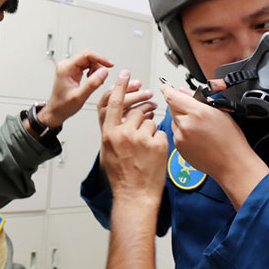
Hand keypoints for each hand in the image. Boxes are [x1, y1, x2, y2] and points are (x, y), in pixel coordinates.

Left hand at [38, 50, 112, 127]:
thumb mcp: (80, 96)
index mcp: (66, 68)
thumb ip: (92, 83)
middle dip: (98, 66)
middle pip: (88, 57)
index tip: (109, 65)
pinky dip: (93, 72)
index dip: (100, 58)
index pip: (86, 55)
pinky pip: (86, 66)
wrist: (56, 111)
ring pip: (88, 61)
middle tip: (103, 77)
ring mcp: (69, 68)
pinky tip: (93, 81)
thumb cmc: (63, 105)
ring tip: (97, 82)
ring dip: (96, 70)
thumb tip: (103, 72)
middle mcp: (66, 65)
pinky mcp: (72, 72)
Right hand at [101, 70, 168, 203]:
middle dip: (143, 115)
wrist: (135, 195)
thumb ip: (112, 133)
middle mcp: (124, 133)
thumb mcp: (107, 152)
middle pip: (136, 112)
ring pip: (151, 122)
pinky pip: (161, 133)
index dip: (120, 86)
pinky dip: (160, 141)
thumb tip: (120, 119)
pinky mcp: (157, 144)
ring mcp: (141, 138)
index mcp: (109, 134)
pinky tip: (155, 154)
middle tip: (149, 116)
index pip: (114, 103)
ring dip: (151, 131)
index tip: (125, 74)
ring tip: (148, 148)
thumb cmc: (121, 177)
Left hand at [161, 85, 268, 208]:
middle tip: (194, 111)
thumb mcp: (220, 111)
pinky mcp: (178, 147)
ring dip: (181, 120)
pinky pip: (176, 134)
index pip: (173, 96)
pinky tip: (197, 137)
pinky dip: (182, 132)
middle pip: (172, 108)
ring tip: (199, 128)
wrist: (231, 163)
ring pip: (173, 121)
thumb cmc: (230, 139)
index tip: (165, 86)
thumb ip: (198, 98)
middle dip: (179, 106)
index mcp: (198, 112)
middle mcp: (186, 125)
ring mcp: (180, 137)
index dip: (167, 89)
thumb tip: (183, 91)